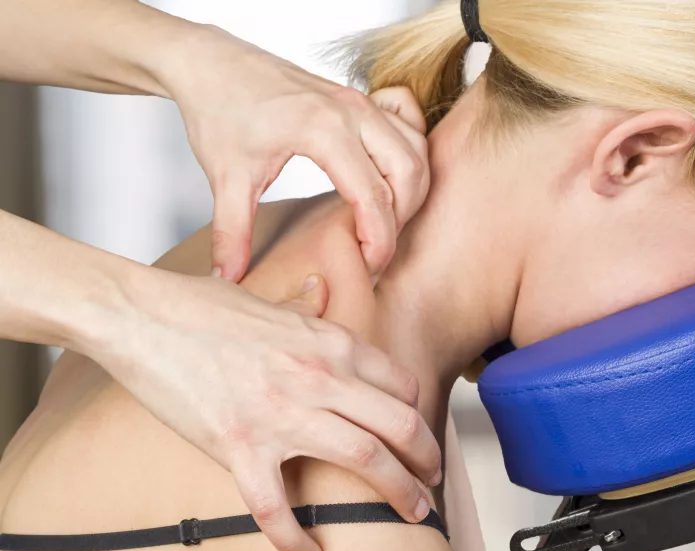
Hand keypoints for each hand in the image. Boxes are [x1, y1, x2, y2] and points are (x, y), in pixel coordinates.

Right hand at [90, 268, 440, 550]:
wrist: (140, 316)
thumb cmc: (201, 306)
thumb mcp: (268, 300)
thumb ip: (303, 305)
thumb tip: (320, 289)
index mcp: (329, 342)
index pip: (400, 384)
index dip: (417, 413)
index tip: (415, 435)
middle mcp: (318, 376)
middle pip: (400, 424)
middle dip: (427, 458)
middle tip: (432, 481)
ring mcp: (282, 413)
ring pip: (366, 459)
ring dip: (399, 492)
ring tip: (412, 515)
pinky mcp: (239, 446)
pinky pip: (277, 506)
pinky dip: (295, 540)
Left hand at [158, 26, 429, 279]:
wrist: (211, 62)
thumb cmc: (218, 110)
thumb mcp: (225, 176)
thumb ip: (231, 232)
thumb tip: (226, 278)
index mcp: (322, 129)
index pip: (373, 196)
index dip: (378, 242)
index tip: (367, 269)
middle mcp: (351, 110)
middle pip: (409, 175)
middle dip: (400, 221)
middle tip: (375, 250)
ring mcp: (361, 101)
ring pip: (417, 151)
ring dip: (410, 192)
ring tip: (383, 223)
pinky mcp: (361, 99)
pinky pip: (410, 126)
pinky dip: (412, 156)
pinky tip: (389, 180)